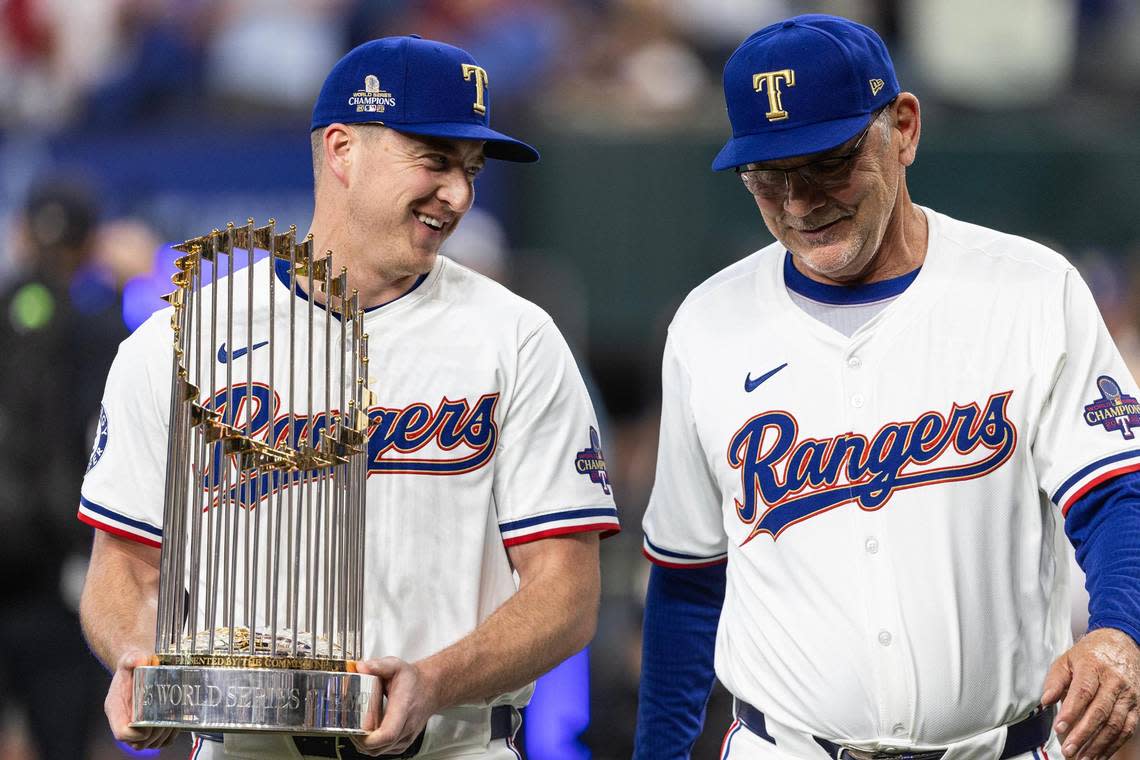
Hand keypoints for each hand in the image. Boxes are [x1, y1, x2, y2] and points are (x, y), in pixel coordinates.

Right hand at [105, 649, 178, 750]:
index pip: (122, 733)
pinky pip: (159, 742)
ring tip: (173, 722)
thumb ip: (133, 659)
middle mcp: (125, 720)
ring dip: (163, 736)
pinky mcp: (149, 726)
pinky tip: (176, 723)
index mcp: (116, 709)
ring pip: (149, 745)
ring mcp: (136, 726)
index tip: (150, 723)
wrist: (138, 664)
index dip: (136, 733)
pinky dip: (168, 737)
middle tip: (167, 721)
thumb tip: (141, 660)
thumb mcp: (131, 658)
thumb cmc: (133, 665)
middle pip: (137, 743)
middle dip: (154, 734)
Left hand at [350, 657, 440, 756]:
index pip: (388, 733)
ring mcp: (407, 736)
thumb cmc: (413, 680)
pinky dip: (374, 747)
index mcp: (403, 708)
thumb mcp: (396, 666)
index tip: (357, 732)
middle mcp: (407, 726)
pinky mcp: (404, 742)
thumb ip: (378, 665)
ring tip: (357, 732)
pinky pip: (386, 751)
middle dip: (361, 743)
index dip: (369, 739)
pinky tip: (368, 736)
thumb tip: (361, 667)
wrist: (430, 688)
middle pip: (381, 747)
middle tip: (350, 730)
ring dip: (366, 746)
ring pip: (382, 752)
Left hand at [1041, 627, 1139, 758]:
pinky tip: (1099, 754)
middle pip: (1100, 712)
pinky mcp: (1135, 706)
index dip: (1071, 712)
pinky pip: (1126, 729)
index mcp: (1093, 667)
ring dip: (1098, 745)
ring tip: (1082, 758)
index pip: (1082, 692)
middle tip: (1068, 749)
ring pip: (1115, 724)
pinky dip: (1113, 745)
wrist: (1121, 644)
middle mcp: (1114, 682)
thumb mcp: (1067, 659)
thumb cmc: (1090, 654)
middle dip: (1083, 734)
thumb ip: (1055, 680)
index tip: (1059, 727)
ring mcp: (1127, 695)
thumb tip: (1045, 701)